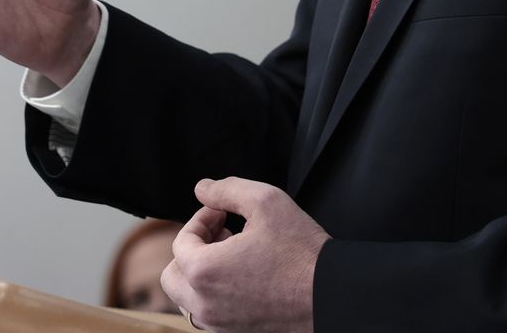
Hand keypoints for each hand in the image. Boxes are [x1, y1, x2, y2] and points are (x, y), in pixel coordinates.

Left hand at [162, 178, 327, 332]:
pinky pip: (210, 315)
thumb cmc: (301, 252)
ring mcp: (220, 325)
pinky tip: (244, 277)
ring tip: (233, 256)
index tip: (222, 213)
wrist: (333, 296)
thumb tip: (202, 188)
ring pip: (189, 299)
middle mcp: (205, 305)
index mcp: (204, 272)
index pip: (182, 241)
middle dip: (192, 250)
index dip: (201, 219)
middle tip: (221, 235)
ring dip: (201, 274)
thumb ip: (227, 190)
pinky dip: (216, 295)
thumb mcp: (266, 202)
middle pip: (173, 275)